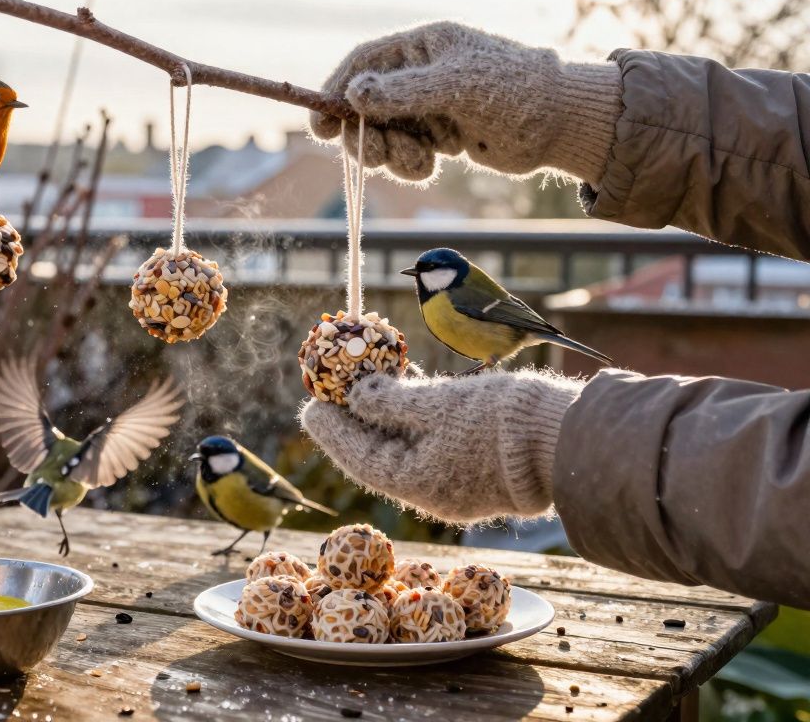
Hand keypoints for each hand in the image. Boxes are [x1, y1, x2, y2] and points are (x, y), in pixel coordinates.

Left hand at [299, 368, 584, 522]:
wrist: (567, 438)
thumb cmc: (498, 421)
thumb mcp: (436, 404)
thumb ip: (390, 402)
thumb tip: (355, 395)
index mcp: (416, 483)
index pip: (359, 458)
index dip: (331, 430)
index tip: (310, 404)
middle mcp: (433, 492)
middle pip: (380, 455)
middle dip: (354, 422)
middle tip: (330, 392)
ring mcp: (458, 485)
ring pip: (408, 450)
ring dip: (385, 418)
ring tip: (365, 386)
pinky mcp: (480, 471)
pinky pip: (433, 447)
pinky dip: (415, 422)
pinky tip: (408, 394)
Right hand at [310, 22, 621, 183]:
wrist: (558, 124)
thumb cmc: (514, 89)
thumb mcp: (455, 86)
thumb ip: (402, 91)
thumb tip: (353, 93)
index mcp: (423, 47)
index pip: (364, 63)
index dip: (337, 91)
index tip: (319, 124)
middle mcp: (421, 75)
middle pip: (366, 105)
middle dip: (364, 134)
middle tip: (370, 155)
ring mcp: (429, 107)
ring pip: (384, 134)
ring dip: (389, 154)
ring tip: (418, 161)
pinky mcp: (439, 137)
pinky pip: (405, 154)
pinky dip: (409, 165)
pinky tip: (430, 165)